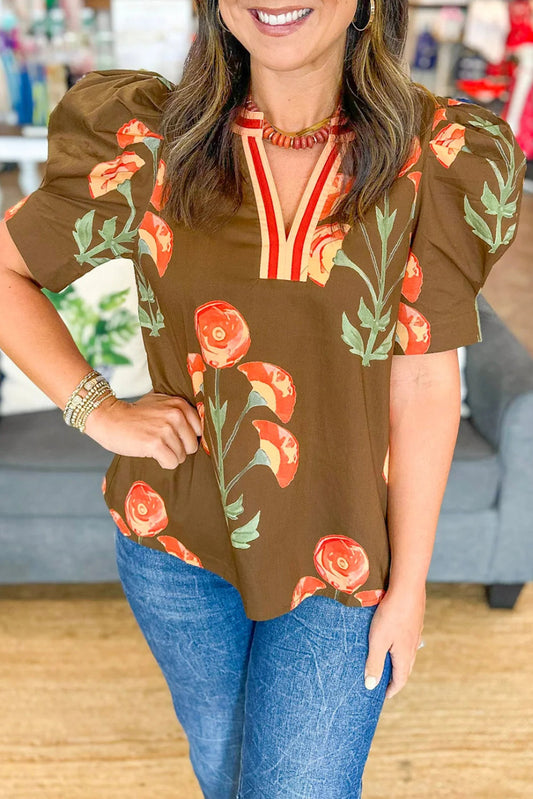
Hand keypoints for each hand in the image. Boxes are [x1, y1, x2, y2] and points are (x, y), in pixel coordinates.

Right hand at [83, 390, 202, 469]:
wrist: (110, 417)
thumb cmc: (134, 414)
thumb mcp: (160, 403)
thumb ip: (179, 411)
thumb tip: (198, 427)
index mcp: (179, 404)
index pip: (200, 429)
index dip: (188, 437)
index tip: (176, 438)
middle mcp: (175, 415)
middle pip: (192, 445)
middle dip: (179, 449)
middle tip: (163, 444)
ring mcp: (166, 430)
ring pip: (182, 456)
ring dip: (169, 456)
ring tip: (155, 447)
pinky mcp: (155, 444)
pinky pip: (172, 463)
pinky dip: (163, 463)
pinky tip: (153, 454)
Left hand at [364, 585, 425, 699]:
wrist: (407, 589)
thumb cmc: (390, 615)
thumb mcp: (378, 641)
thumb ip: (374, 662)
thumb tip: (371, 686)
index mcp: (404, 656)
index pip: (400, 680)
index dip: (391, 689)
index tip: (383, 695)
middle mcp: (413, 647)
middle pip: (405, 669)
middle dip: (395, 678)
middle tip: (383, 682)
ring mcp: (415, 634)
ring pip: (407, 655)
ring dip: (398, 662)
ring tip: (386, 662)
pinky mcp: (414, 622)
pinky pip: (407, 642)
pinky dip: (400, 648)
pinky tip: (393, 640)